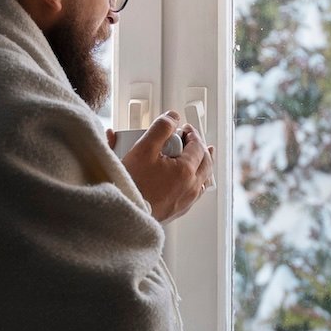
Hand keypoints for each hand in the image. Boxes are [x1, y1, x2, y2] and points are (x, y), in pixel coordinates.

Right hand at [121, 110, 213, 224]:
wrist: (124, 213)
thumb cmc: (132, 185)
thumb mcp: (144, 148)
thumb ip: (160, 128)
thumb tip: (173, 117)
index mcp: (186, 171)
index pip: (198, 146)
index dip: (192, 133)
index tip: (185, 128)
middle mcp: (191, 187)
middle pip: (206, 163)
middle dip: (201, 148)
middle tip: (192, 140)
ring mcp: (186, 200)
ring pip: (203, 179)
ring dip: (202, 165)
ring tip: (200, 157)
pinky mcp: (178, 210)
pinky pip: (195, 193)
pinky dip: (196, 181)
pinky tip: (191, 180)